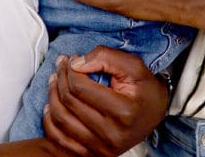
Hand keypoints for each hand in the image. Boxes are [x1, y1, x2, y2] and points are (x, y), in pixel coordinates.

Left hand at [42, 49, 167, 156]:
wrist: (155, 114)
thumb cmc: (145, 89)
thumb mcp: (134, 66)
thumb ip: (106, 57)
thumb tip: (76, 63)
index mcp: (123, 112)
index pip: (81, 88)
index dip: (70, 69)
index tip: (72, 59)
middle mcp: (111, 134)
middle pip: (69, 102)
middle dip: (60, 78)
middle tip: (61, 65)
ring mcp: (101, 147)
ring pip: (61, 120)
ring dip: (52, 96)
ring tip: (55, 81)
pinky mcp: (93, 154)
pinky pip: (60, 140)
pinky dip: (50, 122)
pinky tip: (51, 106)